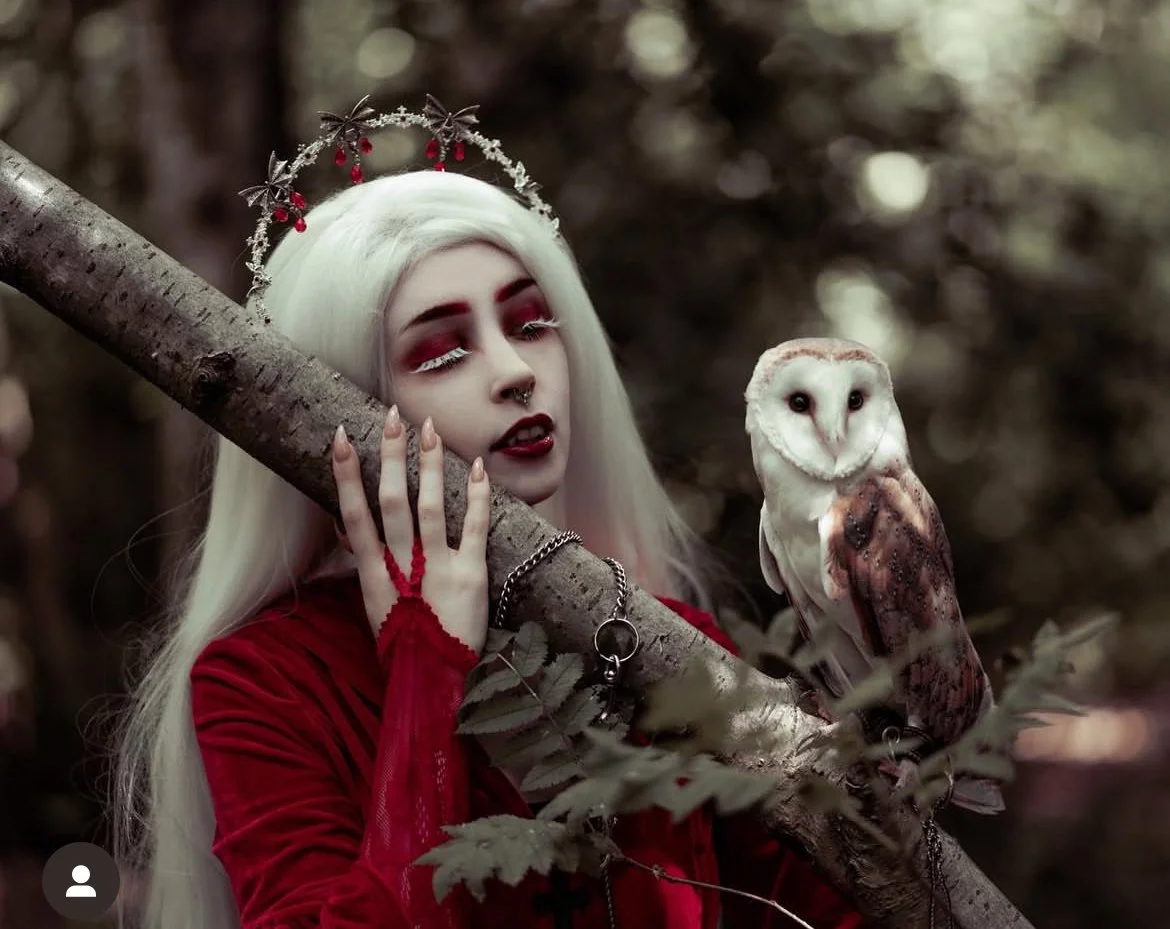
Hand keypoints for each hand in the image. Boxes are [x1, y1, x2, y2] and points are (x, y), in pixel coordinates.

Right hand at [331, 405, 490, 654]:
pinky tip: (477, 467)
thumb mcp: (374, 605)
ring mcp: (437, 569)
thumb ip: (365, 564)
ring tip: (430, 429)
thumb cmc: (405, 643)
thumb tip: (348, 528)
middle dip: (391, 456)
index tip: (342, 439)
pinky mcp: (471, 575)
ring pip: (429, 507)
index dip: (346, 476)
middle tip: (392, 418)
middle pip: (392, 502)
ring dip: (429, 465)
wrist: (435, 683)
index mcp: (374, 573)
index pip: (354, 515)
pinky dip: (476, 496)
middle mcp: (403, 566)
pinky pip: (473, 527)